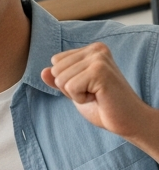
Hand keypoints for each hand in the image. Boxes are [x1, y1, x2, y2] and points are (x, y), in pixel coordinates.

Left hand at [42, 44, 158, 155]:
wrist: (127, 120)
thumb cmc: (102, 105)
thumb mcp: (75, 90)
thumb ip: (59, 79)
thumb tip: (43, 71)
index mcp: (91, 50)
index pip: (56, 61)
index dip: (67, 80)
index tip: (88, 87)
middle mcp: (96, 50)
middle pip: (56, 70)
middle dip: (69, 88)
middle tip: (92, 92)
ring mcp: (99, 59)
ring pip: (61, 79)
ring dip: (75, 94)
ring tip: (96, 95)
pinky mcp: (99, 71)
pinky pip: (70, 87)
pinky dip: (80, 98)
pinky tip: (98, 98)